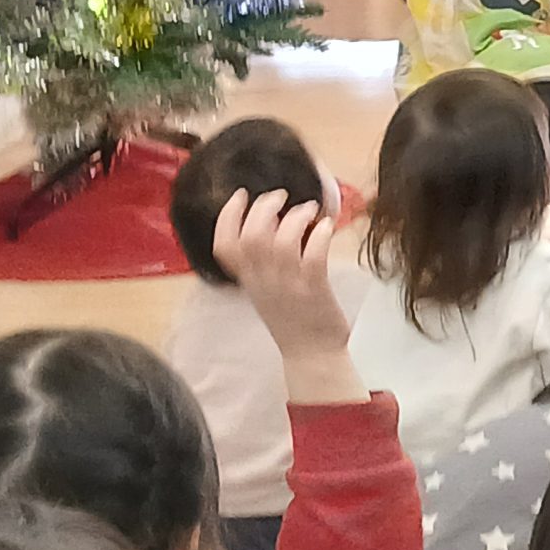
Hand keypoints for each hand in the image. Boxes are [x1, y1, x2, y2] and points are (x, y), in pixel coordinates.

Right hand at [212, 189, 364, 404]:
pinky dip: (320, 233)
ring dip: (296, 217)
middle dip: (264, 207)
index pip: (222, 246)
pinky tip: (327, 226)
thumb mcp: (266, 290)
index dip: (228, 215)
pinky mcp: (313, 289)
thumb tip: (274, 223)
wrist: (312, 354)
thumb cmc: (293, 318)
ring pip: (282, 241)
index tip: (241, 194)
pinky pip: (313, 254)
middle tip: (282, 197)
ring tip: (310, 209)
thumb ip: (261, 263)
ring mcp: (287, 285)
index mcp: (248, 280)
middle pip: (251, 236)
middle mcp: (262, 281)